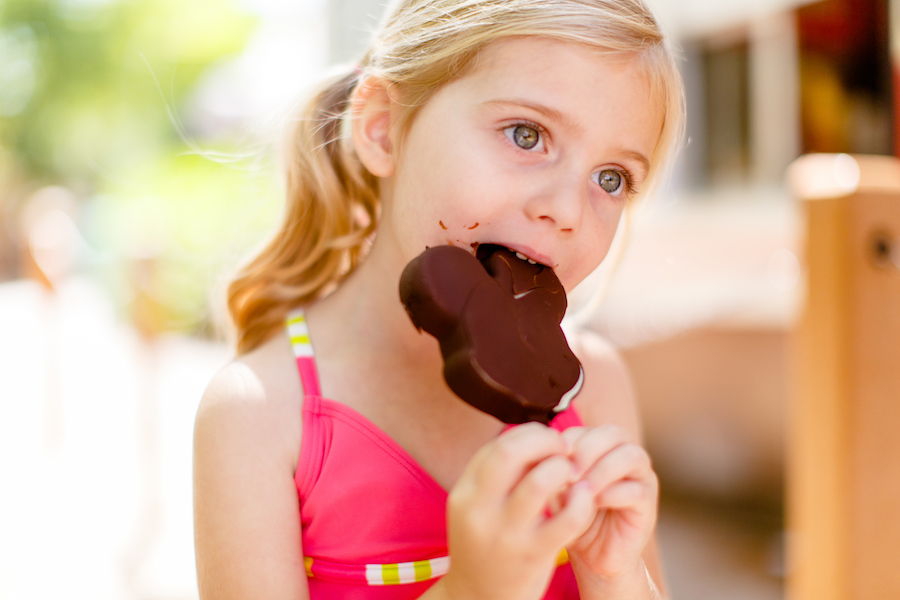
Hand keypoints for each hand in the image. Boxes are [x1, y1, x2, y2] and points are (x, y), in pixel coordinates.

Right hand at [440, 423, 595, 599]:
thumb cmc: (486, 545)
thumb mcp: (478, 508)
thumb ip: (498, 476)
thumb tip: (534, 437)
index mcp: (465, 493)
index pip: (498, 444)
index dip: (530, 434)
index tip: (547, 441)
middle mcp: (479, 510)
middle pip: (511, 452)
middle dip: (545, 440)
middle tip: (563, 449)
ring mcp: (506, 534)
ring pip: (540, 481)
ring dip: (563, 468)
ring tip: (572, 474)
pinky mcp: (534, 555)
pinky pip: (567, 518)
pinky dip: (582, 500)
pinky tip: (586, 497)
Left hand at [562, 425, 658, 581]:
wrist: (592, 556)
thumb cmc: (573, 517)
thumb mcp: (558, 490)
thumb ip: (555, 471)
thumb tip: (548, 456)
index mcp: (601, 447)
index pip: (587, 430)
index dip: (568, 442)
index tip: (551, 461)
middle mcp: (624, 455)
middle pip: (614, 433)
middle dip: (587, 449)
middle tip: (568, 472)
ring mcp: (640, 478)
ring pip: (631, 456)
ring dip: (602, 469)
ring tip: (582, 489)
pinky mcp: (648, 504)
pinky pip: (636, 490)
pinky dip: (612, 494)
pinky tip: (594, 503)